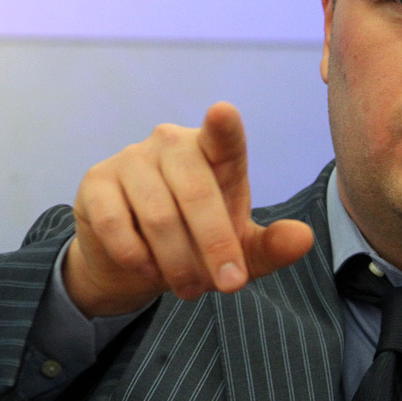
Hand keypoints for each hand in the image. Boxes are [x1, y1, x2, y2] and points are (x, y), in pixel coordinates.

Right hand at [63, 101, 314, 316]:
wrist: (134, 260)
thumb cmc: (197, 241)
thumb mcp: (239, 250)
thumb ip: (271, 246)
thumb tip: (304, 239)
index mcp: (214, 152)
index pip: (223, 135)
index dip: (223, 126)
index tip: (223, 112)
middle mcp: (172, 144)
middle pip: (196, 192)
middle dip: (215, 245)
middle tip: (227, 286)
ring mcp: (131, 158)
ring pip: (157, 215)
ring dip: (176, 262)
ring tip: (188, 288)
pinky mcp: (97, 181)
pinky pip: (116, 224)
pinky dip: (136, 256)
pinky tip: (147, 269)